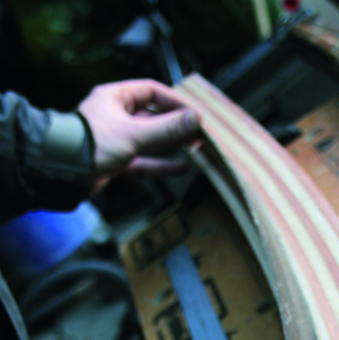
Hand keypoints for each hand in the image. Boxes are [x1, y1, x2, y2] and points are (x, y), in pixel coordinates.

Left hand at [77, 79, 200, 182]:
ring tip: (194, 147)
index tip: (194, 113)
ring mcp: (115, 140)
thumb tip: (196, 118)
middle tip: (199, 132)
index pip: (151, 91)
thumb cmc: (91, 144)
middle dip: (176, 125)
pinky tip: (180, 167)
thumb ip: (167, 128)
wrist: (64, 173)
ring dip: (171, 144)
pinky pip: (143, 162)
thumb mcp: (134, 134)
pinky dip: (160, 165)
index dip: (175, 101)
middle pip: (153, 116)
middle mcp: (115, 116)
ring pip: (149, 140)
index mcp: (114, 98)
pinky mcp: (115, 162)